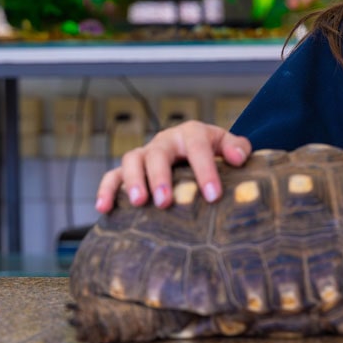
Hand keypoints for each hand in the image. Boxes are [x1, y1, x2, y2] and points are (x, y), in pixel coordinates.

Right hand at [95, 120, 251, 213]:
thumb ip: (238, 147)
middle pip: (158, 153)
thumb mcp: (228, 145)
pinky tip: (104, 209)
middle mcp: (165, 141)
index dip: (206, 170)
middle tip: (164, 202)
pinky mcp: (128, 169)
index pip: (198, 147)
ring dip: (132, 181)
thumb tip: (238, 158)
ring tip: (138, 203)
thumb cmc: (214, 152)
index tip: (213, 196)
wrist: (195, 149)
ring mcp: (145, 154)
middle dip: (160, 177)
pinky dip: (105, 190)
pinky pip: (111, 176)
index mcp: (192, 133)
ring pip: (131, 161)